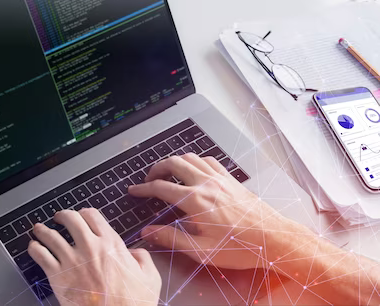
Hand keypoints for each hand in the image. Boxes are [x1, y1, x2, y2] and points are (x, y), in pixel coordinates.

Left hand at [28, 208, 160, 304]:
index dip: (85, 213)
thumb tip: (134, 252)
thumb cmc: (133, 304)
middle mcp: (89, 247)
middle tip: (59, 218)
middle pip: (70, 219)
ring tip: (39, 229)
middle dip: (63, 216)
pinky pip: (40, 254)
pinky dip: (34, 248)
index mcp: (111, 244)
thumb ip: (142, 258)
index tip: (82, 216)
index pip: (92, 215)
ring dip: (43, 230)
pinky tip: (33, 247)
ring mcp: (71, 260)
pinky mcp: (57, 275)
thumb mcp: (150, 277)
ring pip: (51, 235)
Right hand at [129, 153, 289, 269]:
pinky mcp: (230, 179)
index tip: (135, 190)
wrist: (274, 239)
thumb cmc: (240, 248)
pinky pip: (208, 160)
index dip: (144, 188)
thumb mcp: (201, 251)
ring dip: (174, 162)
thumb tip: (149, 232)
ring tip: (166, 172)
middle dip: (156, 169)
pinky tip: (193, 169)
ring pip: (189, 157)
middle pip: (173, 163)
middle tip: (148, 179)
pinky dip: (195, 161)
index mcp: (196, 201)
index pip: (161, 187)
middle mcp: (207, 184)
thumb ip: (171, 238)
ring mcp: (220, 178)